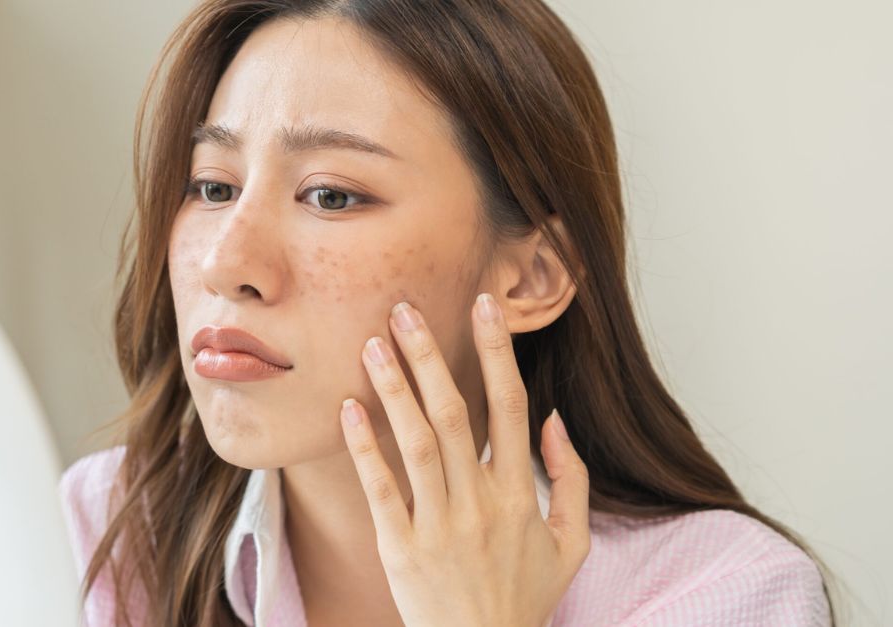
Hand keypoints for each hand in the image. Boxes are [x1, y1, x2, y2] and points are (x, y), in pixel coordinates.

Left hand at [339, 293, 589, 626]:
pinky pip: (381, 490)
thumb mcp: (572, 542)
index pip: (512, 406)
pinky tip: (348, 409)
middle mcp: (481, 503)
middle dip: (430, 356)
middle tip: (404, 309)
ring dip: (394, 389)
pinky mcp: (401, 550)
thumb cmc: (524, 595)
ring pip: (416, 443)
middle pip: (454, 414)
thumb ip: (570, 478)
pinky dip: (365, 449)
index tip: (483, 306)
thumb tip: (555, 417)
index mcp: (520, 494)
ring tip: (373, 344)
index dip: (498, 352)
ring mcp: (440, 526)